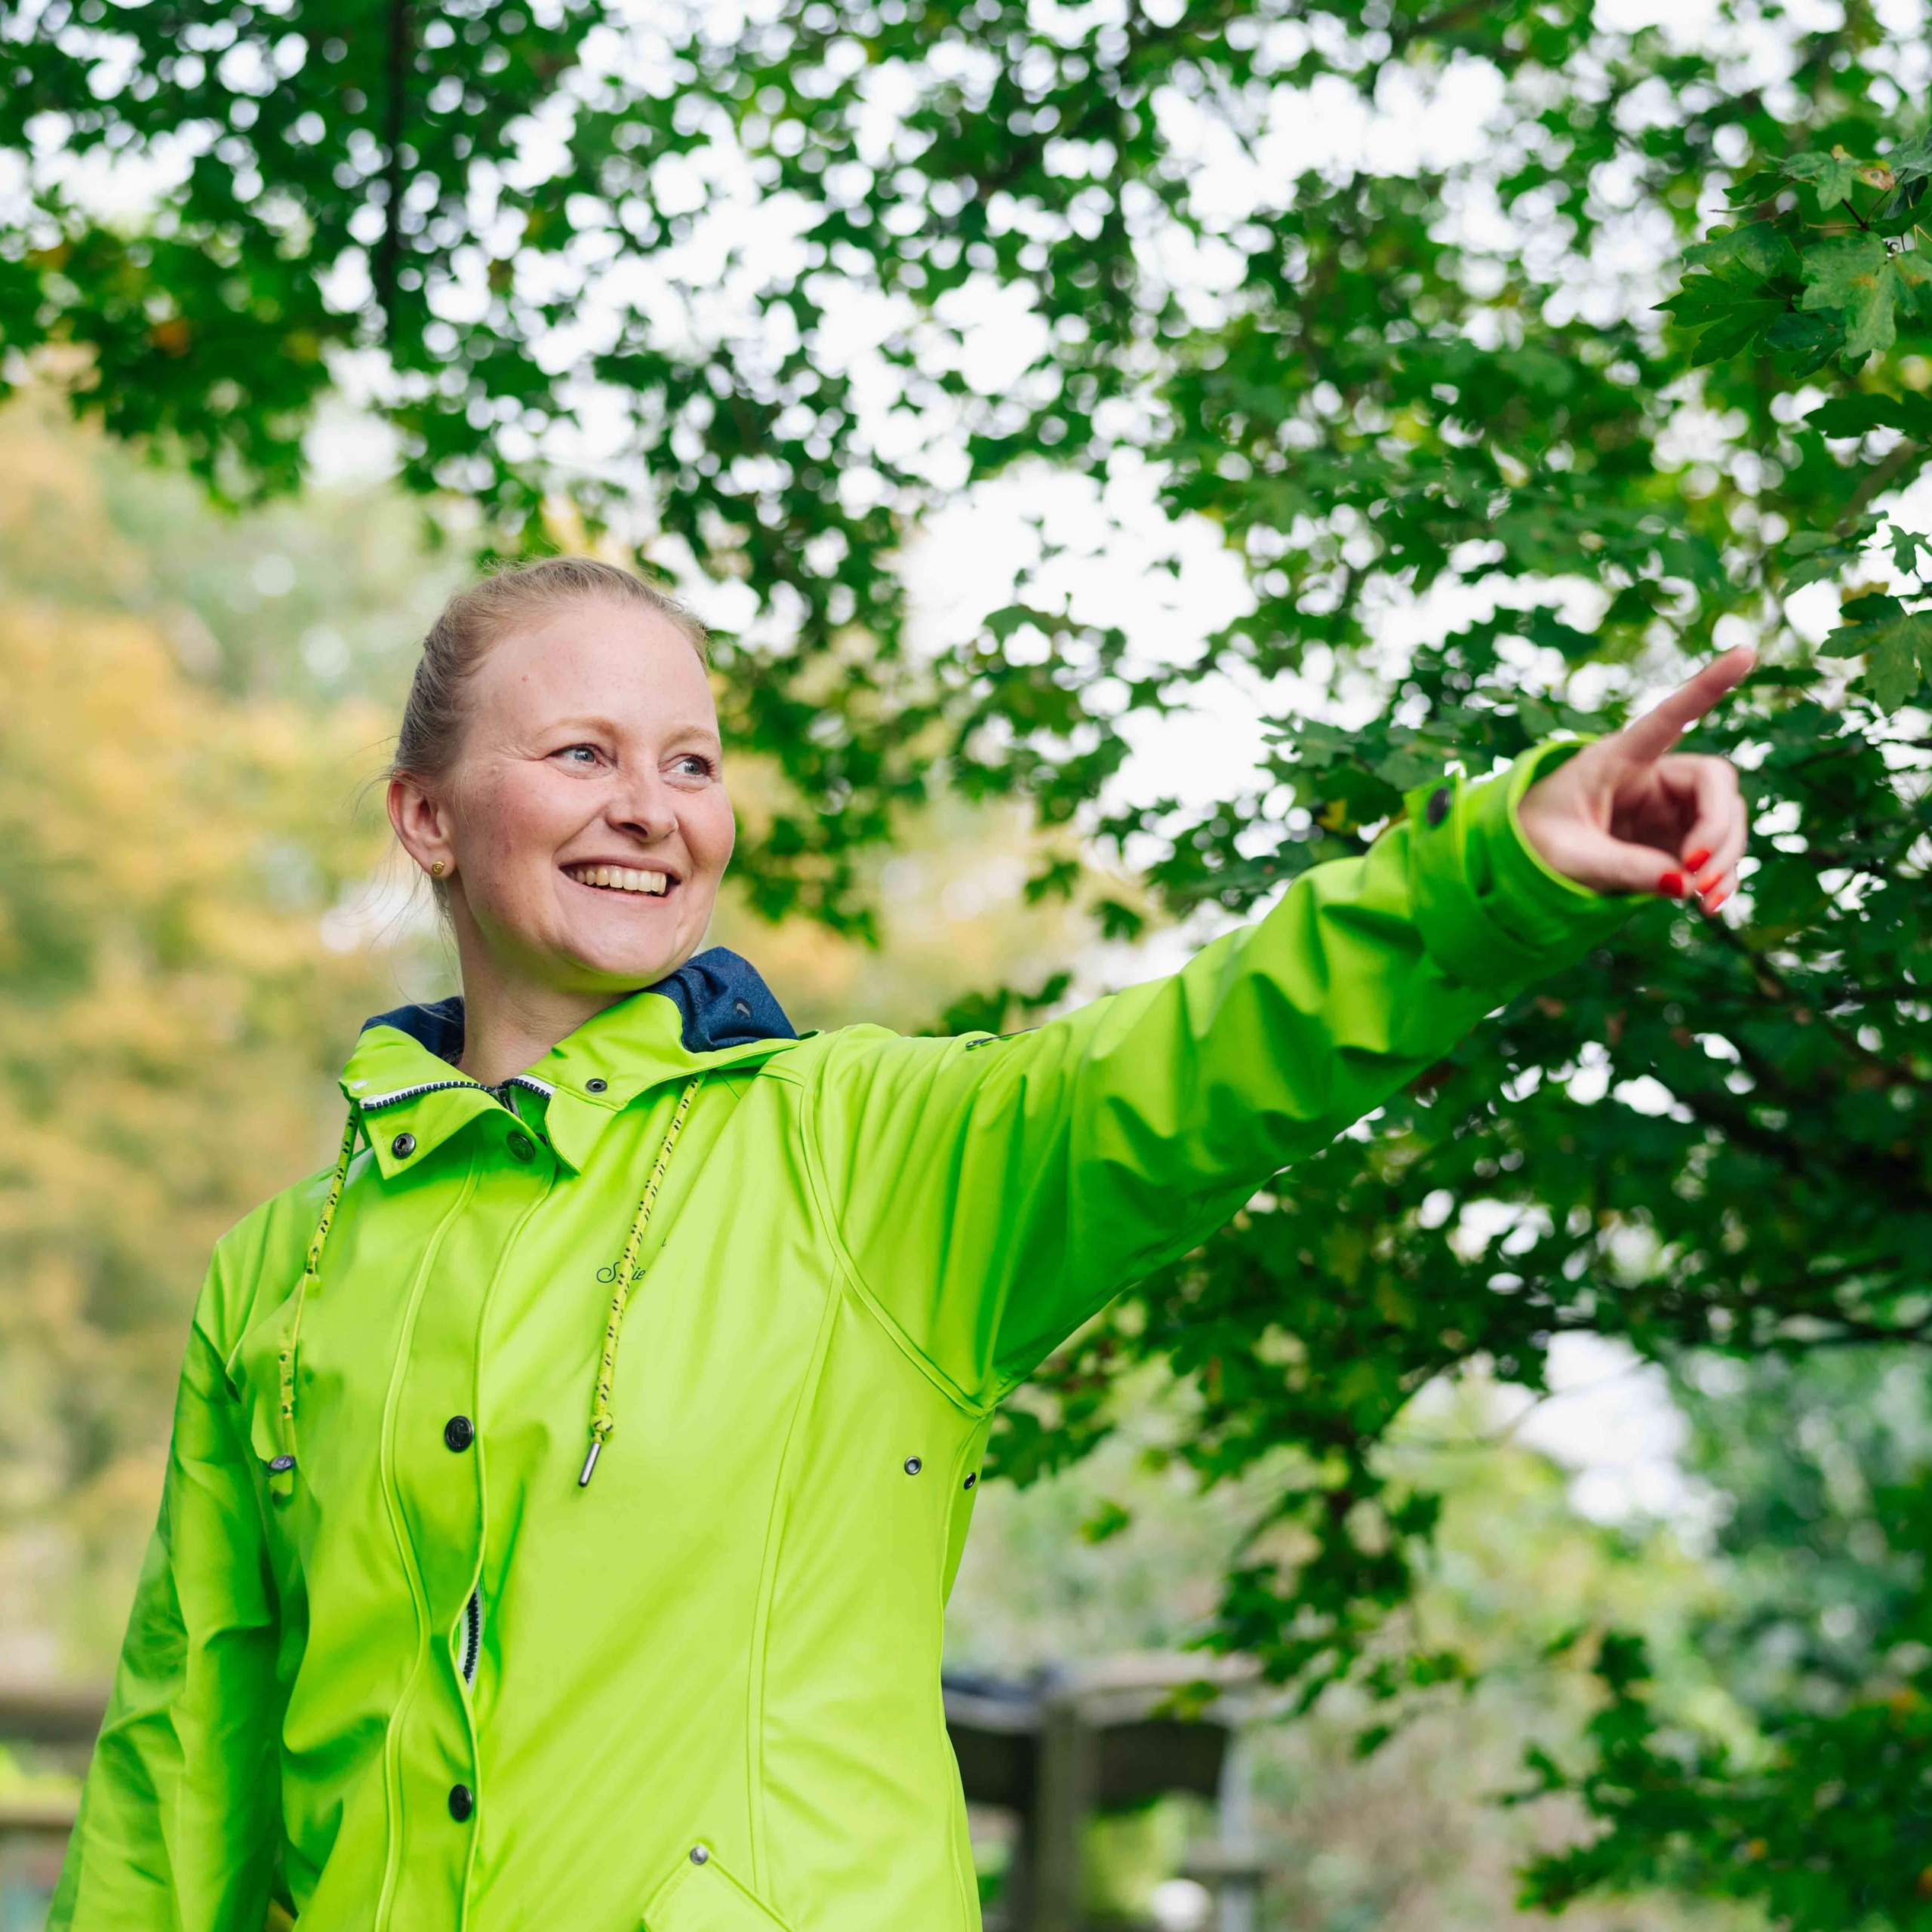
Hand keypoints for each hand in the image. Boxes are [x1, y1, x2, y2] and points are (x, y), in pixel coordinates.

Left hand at [1516, 646, 1753, 912]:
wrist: (1523, 862)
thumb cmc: (1534, 843)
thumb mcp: (1570, 857)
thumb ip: (1623, 868)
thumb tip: (1685, 884)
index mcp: (1617, 759)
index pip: (1667, 718)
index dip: (1706, 687)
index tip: (1746, 652)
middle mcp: (1651, 776)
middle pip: (1715, 784)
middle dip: (1719, 829)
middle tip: (1696, 873)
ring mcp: (1668, 810)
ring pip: (1724, 821)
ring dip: (1724, 859)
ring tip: (1702, 901)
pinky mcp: (1675, 841)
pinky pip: (1714, 853)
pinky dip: (1718, 878)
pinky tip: (1710, 905)